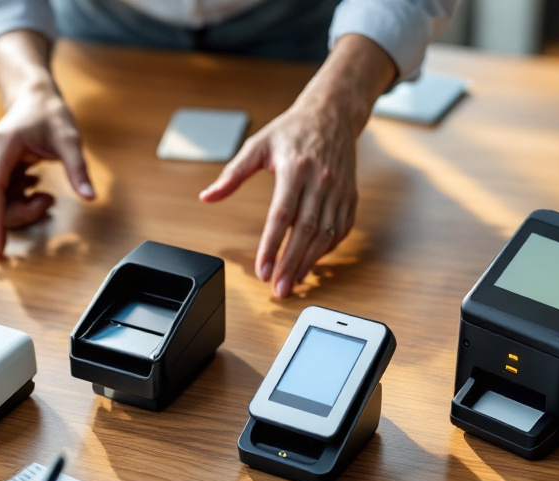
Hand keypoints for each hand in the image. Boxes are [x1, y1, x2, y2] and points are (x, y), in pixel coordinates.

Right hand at [0, 87, 94, 259]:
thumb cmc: (50, 115)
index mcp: (0, 146)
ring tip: (45, 194)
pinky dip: (16, 202)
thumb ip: (78, 170)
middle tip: (48, 201)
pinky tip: (34, 187)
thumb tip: (90, 197)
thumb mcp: (70, 140)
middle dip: (18, 215)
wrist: (33, 98)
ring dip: (18, 210)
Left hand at [198, 34, 396, 298]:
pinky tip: (313, 262)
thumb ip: (232, 174)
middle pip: (306, 231)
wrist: (332, 114)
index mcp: (294, 169)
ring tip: (293, 281)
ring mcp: (338, 190)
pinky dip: (328, 250)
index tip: (262, 269)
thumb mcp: (258, 145)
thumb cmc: (292, 130)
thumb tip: (208, 196)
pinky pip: (342, 230)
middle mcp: (320, 181)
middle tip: (279, 288)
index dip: (272, 245)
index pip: (282, 215)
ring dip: (310, 262)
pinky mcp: (350, 196)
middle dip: (291, 263)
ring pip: (327, 235)